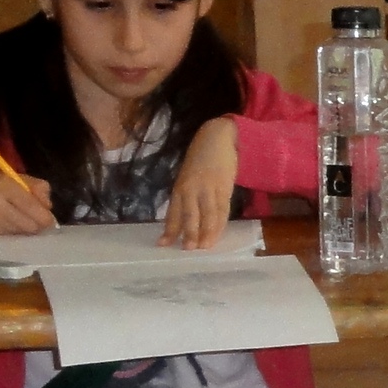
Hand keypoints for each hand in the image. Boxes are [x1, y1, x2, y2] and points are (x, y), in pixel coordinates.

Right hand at [0, 170, 53, 234]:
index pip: (33, 207)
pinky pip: (13, 235)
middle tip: (37, 219)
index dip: (46, 217)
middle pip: (32, 224)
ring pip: (24, 232)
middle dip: (39, 224)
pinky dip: (16, 230)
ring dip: (28, 227)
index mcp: (6, 185)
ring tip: (21, 218)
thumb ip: (38, 187)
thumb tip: (49, 207)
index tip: (50, 218)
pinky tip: (10, 222)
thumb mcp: (16, 177)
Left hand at [161, 117, 237, 248]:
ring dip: (206, 231)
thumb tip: (186, 218)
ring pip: (207, 214)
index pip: (174, 212)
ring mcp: (208, 188)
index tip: (163, 244)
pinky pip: (222, 208)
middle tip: (187, 249)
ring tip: (204, 247)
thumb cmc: (202, 158)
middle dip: (188, 232)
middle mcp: (191, 189)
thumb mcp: (189, 176)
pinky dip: (220, 222)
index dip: (170, 229)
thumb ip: (188, 195)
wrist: (218, 138)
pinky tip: (218, 233)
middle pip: (190, 214)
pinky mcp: (224, 186)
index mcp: (180, 187)